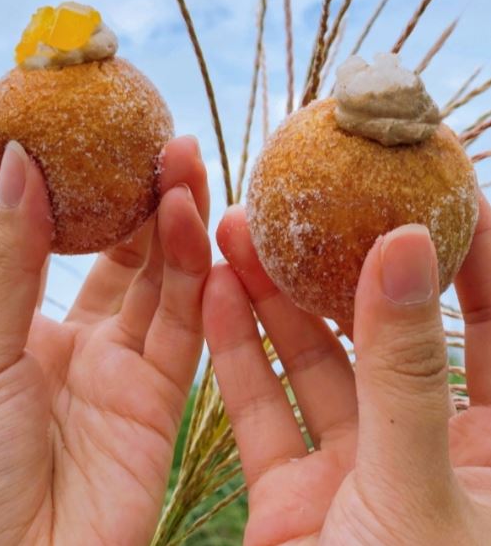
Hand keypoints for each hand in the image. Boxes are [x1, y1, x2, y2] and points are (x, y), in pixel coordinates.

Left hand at [0, 135, 210, 545]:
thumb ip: (11, 260)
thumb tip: (21, 161)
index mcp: (37, 332)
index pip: (82, 249)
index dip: (106, 199)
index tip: (120, 144)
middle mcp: (91, 348)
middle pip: (136, 261)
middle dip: (156, 203)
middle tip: (173, 145)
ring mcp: (131, 376)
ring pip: (169, 288)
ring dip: (181, 231)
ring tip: (188, 171)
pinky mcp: (165, 407)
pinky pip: (190, 334)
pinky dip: (201, 284)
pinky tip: (201, 234)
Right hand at [204, 199, 490, 544]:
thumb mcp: (416, 487)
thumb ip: (405, 370)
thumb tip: (408, 244)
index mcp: (484, 453)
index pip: (490, 328)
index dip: (473, 255)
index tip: (437, 184)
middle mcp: (417, 449)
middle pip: (379, 334)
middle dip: (341, 261)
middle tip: (314, 197)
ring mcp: (348, 471)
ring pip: (311, 363)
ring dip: (272, 295)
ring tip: (240, 227)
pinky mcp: (287, 494)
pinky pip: (261, 411)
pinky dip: (235, 352)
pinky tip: (214, 291)